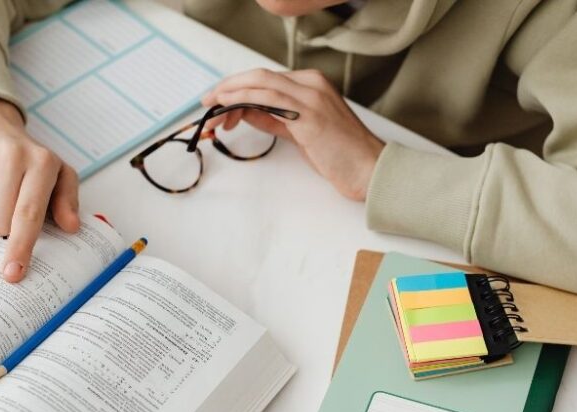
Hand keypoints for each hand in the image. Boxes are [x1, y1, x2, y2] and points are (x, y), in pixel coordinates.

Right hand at [0, 97, 79, 282]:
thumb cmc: (25, 156)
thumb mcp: (56, 172)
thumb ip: (67, 200)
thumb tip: (71, 227)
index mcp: (42, 162)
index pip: (29, 215)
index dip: (20, 247)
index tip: (13, 273)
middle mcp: (11, 156)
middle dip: (0, 226)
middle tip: (4, 203)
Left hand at [201, 69, 384, 200]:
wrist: (370, 169)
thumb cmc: (340, 154)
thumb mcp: (300, 131)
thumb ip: (275, 118)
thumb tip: (246, 112)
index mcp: (312, 84)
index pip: (266, 79)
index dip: (237, 87)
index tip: (218, 101)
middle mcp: (312, 84)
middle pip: (259, 76)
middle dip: (228, 87)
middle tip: (206, 102)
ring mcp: (311, 97)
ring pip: (260, 83)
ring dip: (230, 94)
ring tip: (211, 109)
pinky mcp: (309, 115)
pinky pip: (269, 99)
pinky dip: (243, 99)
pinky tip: (228, 108)